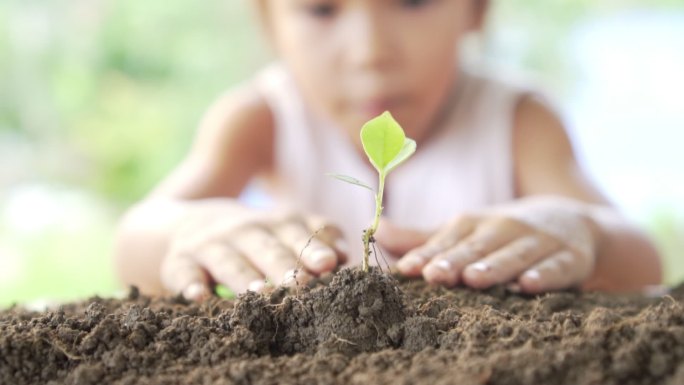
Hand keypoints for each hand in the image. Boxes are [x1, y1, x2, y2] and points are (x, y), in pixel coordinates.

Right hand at [160, 207, 347, 299]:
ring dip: (244, 275)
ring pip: (229, 260)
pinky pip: (183, 272)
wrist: (187, 223)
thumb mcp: (284, 229)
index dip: (313, 248)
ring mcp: (211, 243)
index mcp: (277, 223)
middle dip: (283, 265)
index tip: (327, 264)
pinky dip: (190, 284)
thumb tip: (343, 255)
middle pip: (267, 247)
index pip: (298, 233)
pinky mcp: (179, 260)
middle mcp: (245, 229)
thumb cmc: (254, 236)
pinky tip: (199, 297)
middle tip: (299, 283)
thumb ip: (316, 238)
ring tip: (259, 292)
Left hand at [376, 196, 597, 293]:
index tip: (406, 270)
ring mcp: (538, 241)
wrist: (573, 220)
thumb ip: (424, 238)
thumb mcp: (467, 231)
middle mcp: (504, 228)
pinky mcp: (570, 257)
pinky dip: (544, 274)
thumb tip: (376, 230)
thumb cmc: (505, 232)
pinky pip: (557, 267)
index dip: (428, 254)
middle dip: (455, 260)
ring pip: (514, 254)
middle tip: (433, 275)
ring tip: (474, 278)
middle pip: (477, 246)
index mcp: (476, 223)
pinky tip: (528, 285)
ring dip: (495, 265)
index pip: (448, 239)